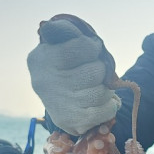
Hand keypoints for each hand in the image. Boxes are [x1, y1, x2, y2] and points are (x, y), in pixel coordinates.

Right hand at [27, 17, 120, 135]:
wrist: (54, 99)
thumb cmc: (61, 66)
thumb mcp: (58, 44)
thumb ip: (68, 32)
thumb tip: (84, 34)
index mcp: (43, 58)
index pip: (82, 47)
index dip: (93, 47)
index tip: (93, 49)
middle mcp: (47, 82)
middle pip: (96, 71)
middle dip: (100, 70)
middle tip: (94, 71)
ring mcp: (59, 104)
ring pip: (102, 92)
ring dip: (106, 89)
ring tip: (96, 87)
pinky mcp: (72, 122)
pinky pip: (106, 110)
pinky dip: (110, 105)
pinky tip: (102, 102)